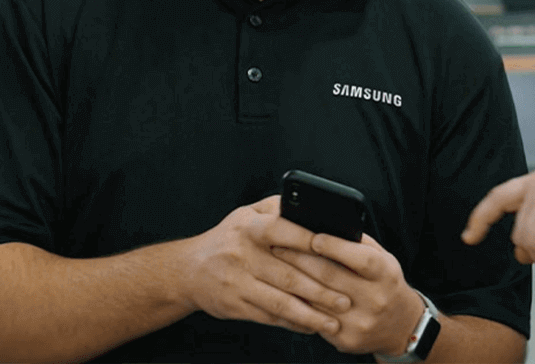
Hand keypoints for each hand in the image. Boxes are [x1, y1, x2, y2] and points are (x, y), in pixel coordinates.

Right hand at [178, 195, 351, 335]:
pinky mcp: (234, 306)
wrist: (188, 270)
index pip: (285, 231)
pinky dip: (292, 323)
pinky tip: (311, 326)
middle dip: (321, 290)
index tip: (339, 252)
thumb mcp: (248, 214)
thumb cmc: (230, 238)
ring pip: (280, 302)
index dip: (312, 241)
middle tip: (347, 300)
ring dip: (310, 314)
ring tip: (334, 322)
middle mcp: (242, 255)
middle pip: (289, 274)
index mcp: (249, 227)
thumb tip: (313, 207)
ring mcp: (237, 282)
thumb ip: (278, 208)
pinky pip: (269, 317)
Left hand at [273, 233, 423, 356]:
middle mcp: (374, 299)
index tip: (311, 236)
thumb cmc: (385, 282)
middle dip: (300, 258)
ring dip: (292, 282)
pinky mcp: (345, 339)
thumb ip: (359, 244)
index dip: (334, 246)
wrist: (401, 325)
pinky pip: (314, 320)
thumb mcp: (383, 258)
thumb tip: (326, 225)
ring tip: (275, 266)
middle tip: (277, 245)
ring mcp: (359, 322)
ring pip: (317, 300)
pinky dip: (298, 304)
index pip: (359, 258)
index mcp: (385, 274)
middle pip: (330, 277)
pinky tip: (285, 292)